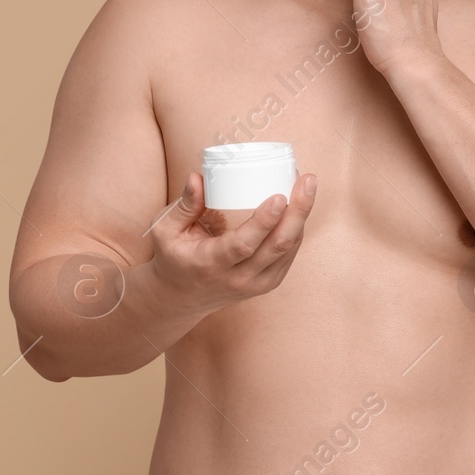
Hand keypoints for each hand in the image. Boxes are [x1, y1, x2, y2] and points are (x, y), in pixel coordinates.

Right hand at [146, 171, 316, 313]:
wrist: (179, 298)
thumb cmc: (172, 257)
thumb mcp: (165, 231)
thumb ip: (184, 204)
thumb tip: (198, 176)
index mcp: (210, 264)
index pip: (243, 245)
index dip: (264, 222)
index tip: (280, 196)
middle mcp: (237, 278)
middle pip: (277, 246)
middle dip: (298, 211)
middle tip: (308, 181)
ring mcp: (256, 284)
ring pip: (288, 250)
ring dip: (302, 216)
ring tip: (307, 185)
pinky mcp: (266, 283)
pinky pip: (289, 254)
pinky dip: (297, 228)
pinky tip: (301, 205)